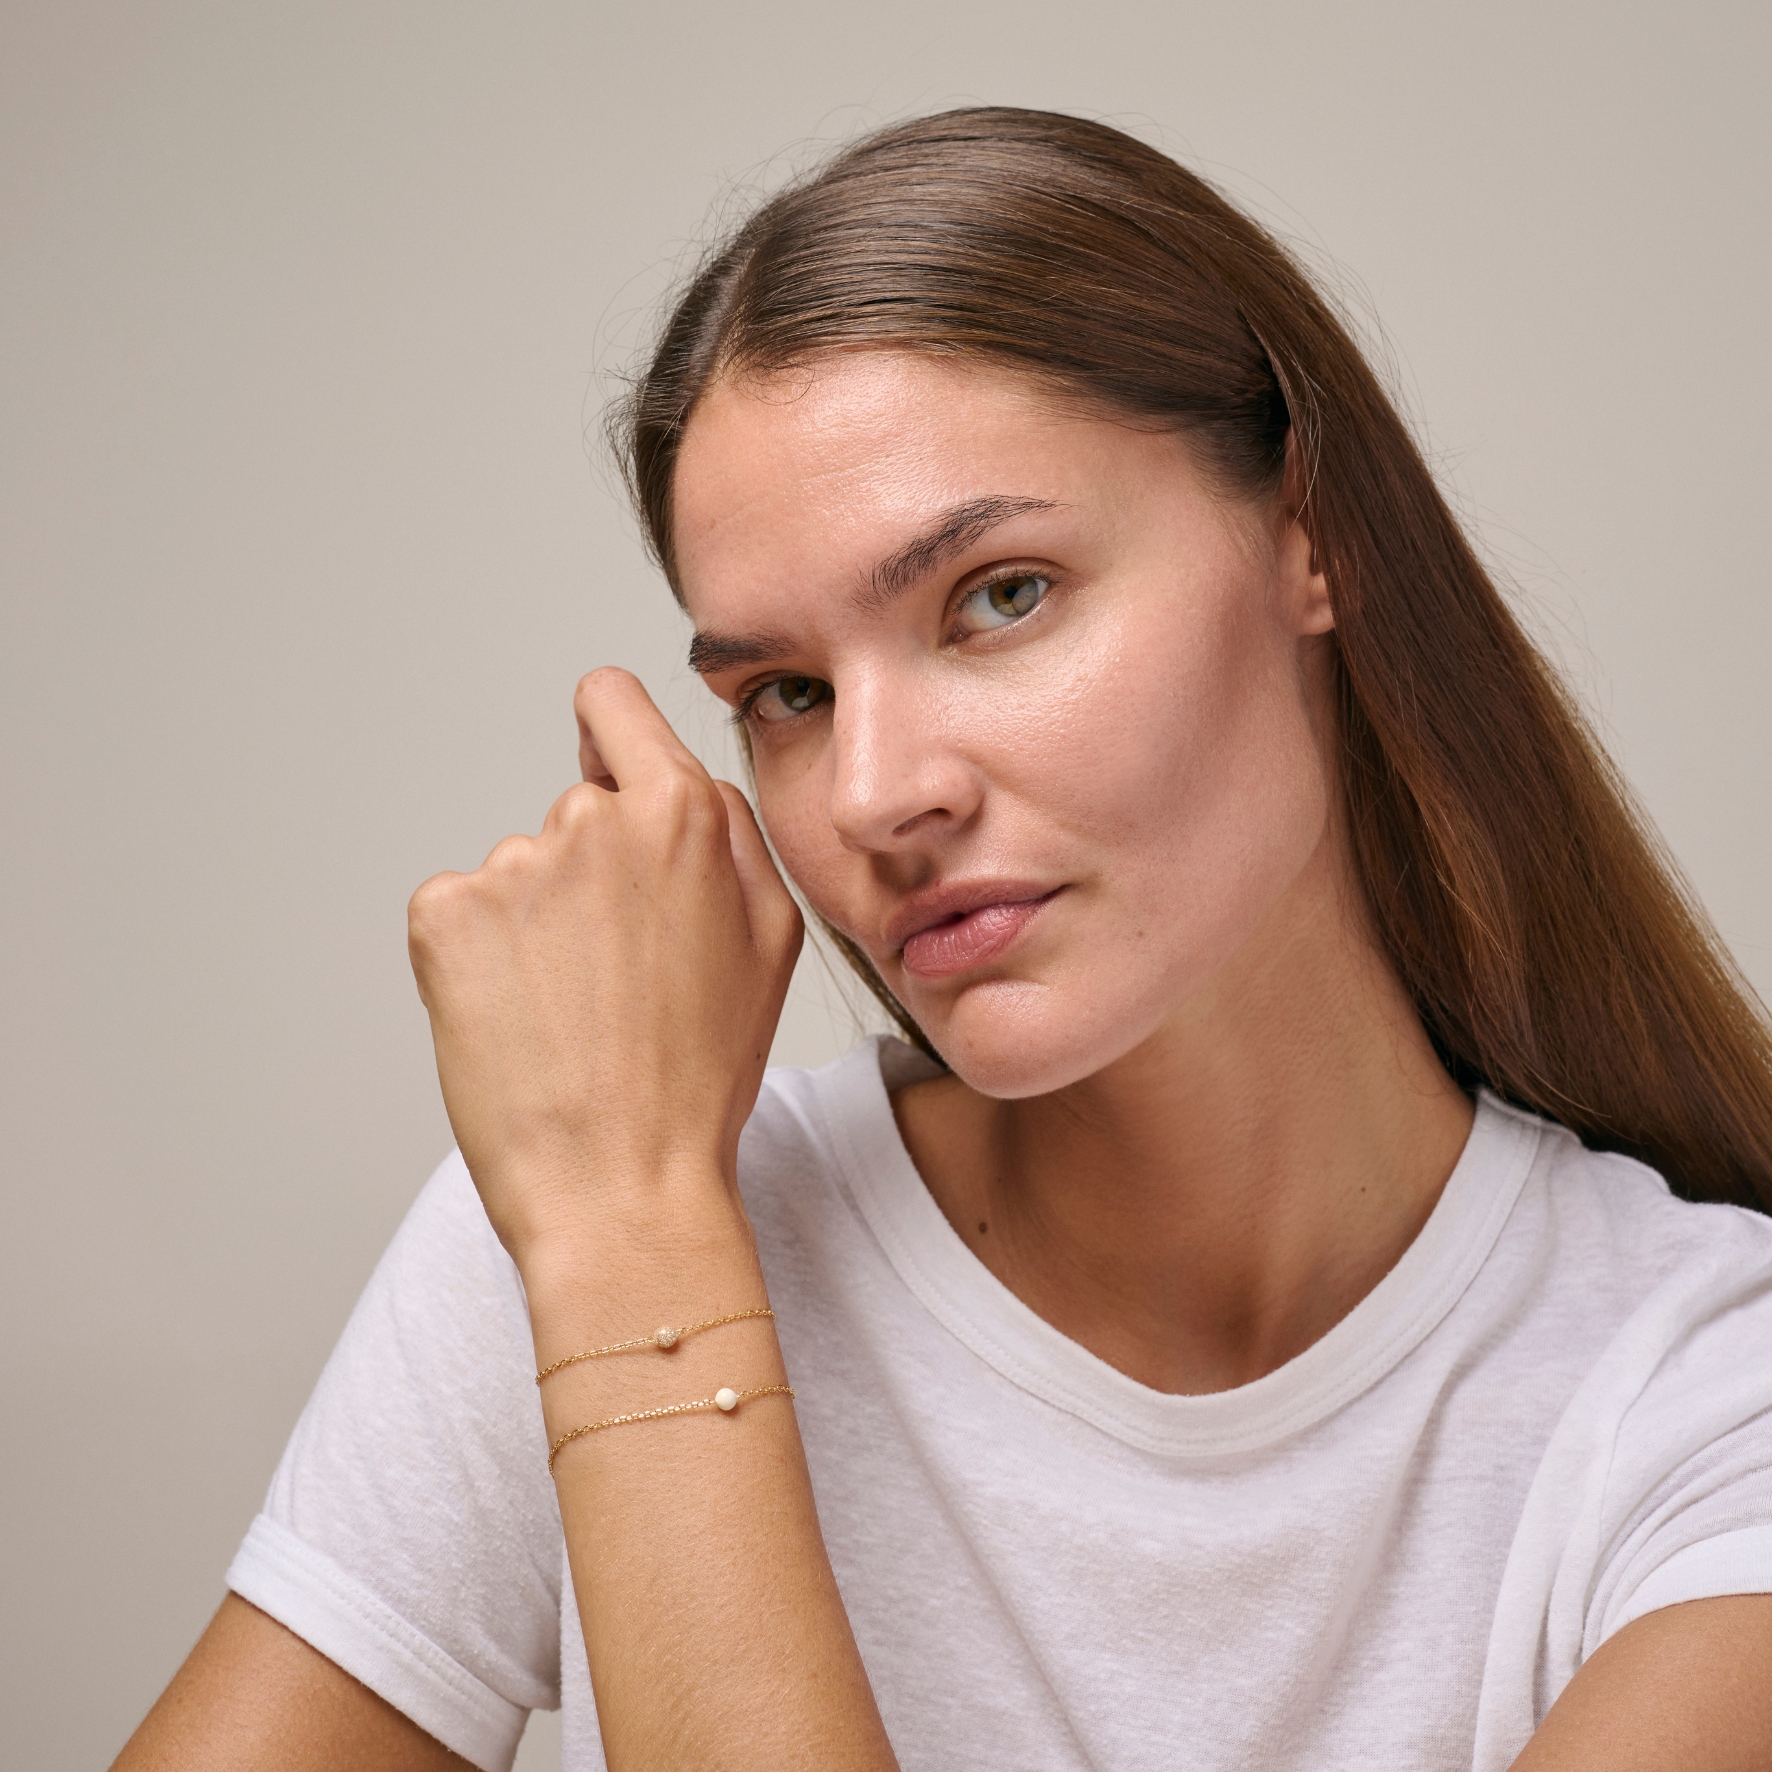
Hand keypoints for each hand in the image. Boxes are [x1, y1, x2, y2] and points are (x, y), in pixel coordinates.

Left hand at [406, 668, 802, 1267]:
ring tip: (572, 1017)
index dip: (610, 734)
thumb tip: (686, 784)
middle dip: (593, 873)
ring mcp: (510, 866)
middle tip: (619, 975)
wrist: (619, 1185)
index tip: (605, 765)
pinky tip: (519, 1023)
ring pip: (522, 874)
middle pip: (578, 809)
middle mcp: (589, 820)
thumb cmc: (700, 1077)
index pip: (612, 701)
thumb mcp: (772, 944)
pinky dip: (480, 961)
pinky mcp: (443, 917)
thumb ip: (735, 838)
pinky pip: (460, 913)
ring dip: (538, 928)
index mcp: (681, 816)